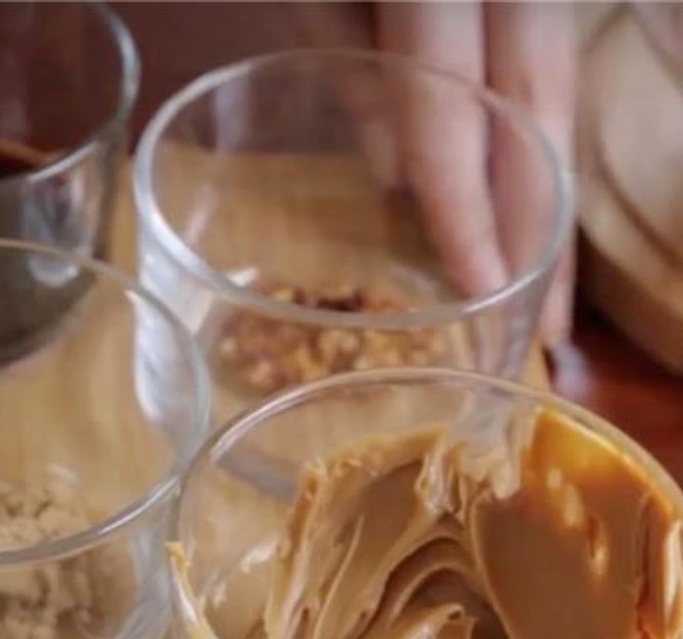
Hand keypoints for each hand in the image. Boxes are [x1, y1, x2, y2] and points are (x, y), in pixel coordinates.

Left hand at [296, 2, 577, 345]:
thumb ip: (356, 75)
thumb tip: (396, 173)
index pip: (451, 123)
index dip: (468, 213)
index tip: (484, 290)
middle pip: (539, 124)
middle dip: (542, 232)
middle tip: (547, 328)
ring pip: (560, 104)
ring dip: (554, 203)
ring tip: (550, 292)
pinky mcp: (540, 2)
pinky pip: (551, 81)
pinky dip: (543, 155)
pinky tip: (534, 214)